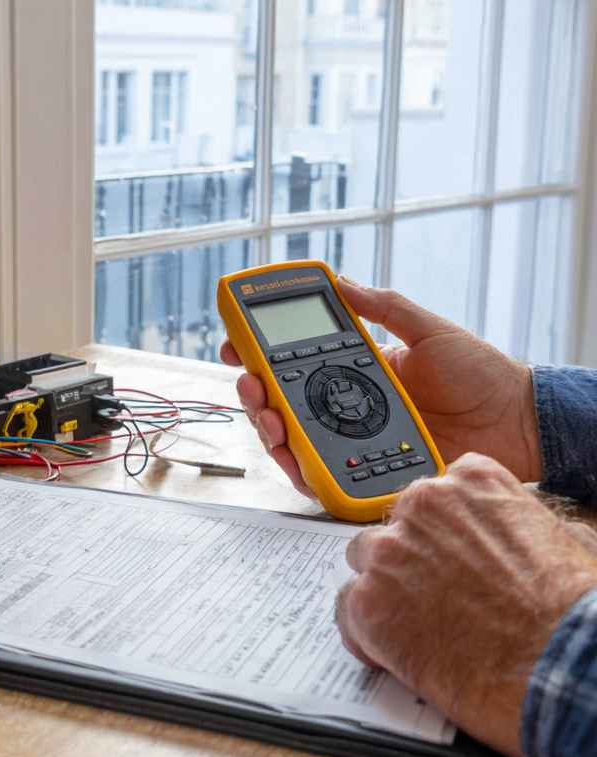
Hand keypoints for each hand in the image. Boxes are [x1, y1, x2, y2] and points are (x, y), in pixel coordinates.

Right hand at [221, 277, 541, 496]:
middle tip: (250, 383)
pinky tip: (291, 457)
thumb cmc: (480, 374)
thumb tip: (341, 281)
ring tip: (267, 418)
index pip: (294, 361)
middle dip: (255, 394)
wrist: (519, 421)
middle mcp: (347, 406)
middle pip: (283, 404)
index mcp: (356, 369)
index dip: (259, 354)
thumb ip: (382, 306)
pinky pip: (322, 476)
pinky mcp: (367, 472)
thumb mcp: (428, 330)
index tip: (236, 343)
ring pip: (293, 441)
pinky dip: (300, 470)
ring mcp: (355, 440)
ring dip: (268, 430)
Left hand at [336, 453, 596, 756]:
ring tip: (417, 625)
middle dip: (408, 559)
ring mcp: (389, 551)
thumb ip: (522, 522)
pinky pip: (348, 610)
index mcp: (470, 481)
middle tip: (435, 597)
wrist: (563, 664)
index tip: (450, 557)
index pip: (434, 494)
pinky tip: (392, 650)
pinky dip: (366, 632)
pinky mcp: (368, 601)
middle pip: (394, 525)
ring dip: (384, 590)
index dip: (439, 532)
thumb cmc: (572, 610)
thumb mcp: (566, 541)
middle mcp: (421, 505)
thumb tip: (529, 535)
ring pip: (365, 561)